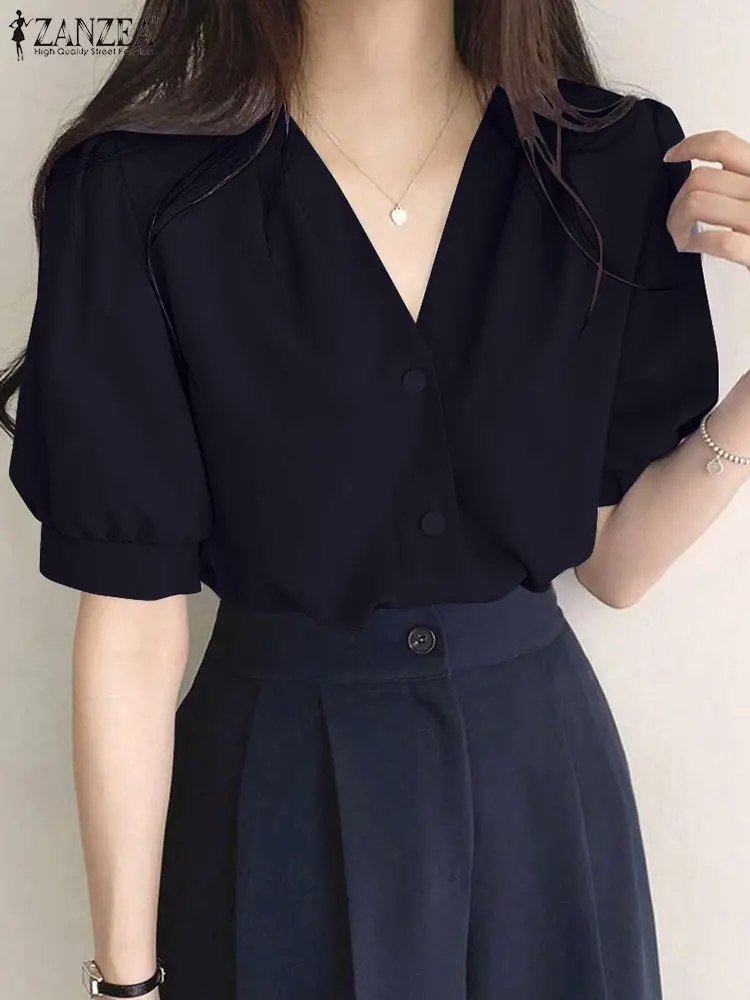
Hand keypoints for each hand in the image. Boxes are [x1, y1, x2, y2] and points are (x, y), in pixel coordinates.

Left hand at [663, 129, 749, 268]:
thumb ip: (736, 181)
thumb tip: (696, 179)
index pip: (722, 145)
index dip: (690, 146)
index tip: (671, 156)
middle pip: (700, 178)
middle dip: (677, 201)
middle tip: (677, 220)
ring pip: (697, 204)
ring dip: (678, 223)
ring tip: (682, 236)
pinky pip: (718, 241)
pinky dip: (694, 243)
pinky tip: (693, 247)